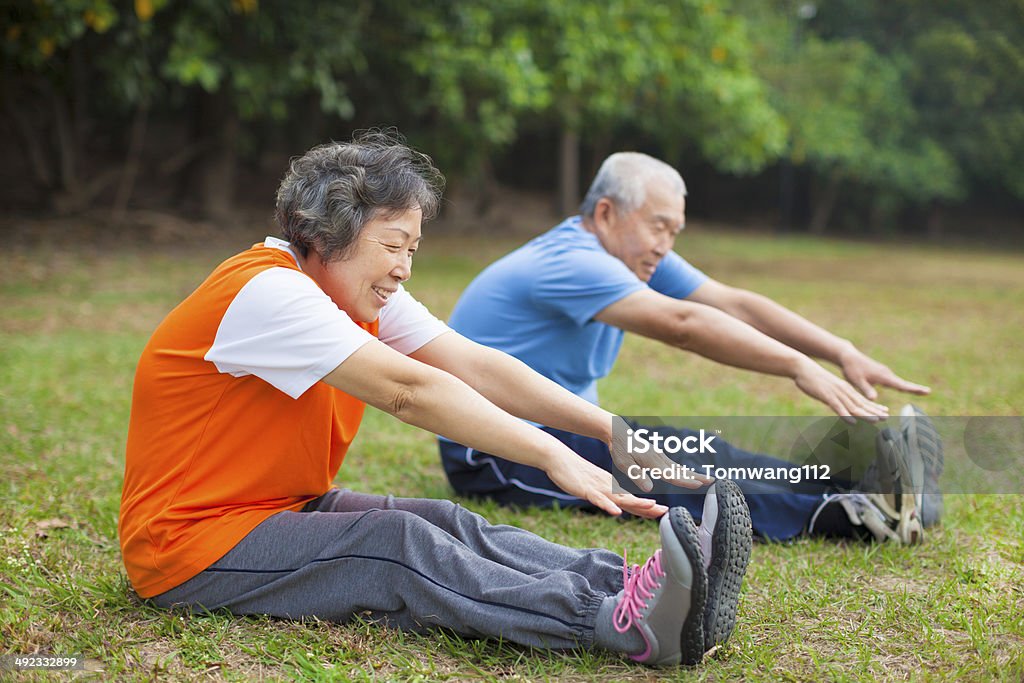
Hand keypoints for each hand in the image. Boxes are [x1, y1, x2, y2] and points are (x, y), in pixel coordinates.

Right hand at [544, 449, 669, 517]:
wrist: (560, 459)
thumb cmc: (576, 474)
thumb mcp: (594, 487)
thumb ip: (606, 495)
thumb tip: (616, 505)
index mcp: (611, 488)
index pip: (633, 500)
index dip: (648, 507)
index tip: (663, 512)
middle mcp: (609, 488)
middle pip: (631, 500)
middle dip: (648, 506)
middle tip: (665, 511)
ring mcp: (599, 489)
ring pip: (620, 498)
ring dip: (635, 503)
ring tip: (650, 506)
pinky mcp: (587, 490)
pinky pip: (599, 500)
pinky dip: (608, 506)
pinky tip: (616, 512)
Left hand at [607, 416, 713, 492]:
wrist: (618, 432)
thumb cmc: (619, 449)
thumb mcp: (624, 464)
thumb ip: (637, 476)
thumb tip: (650, 488)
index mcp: (652, 462)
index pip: (672, 475)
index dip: (685, 481)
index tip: (699, 485)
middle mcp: (659, 459)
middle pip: (681, 471)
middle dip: (697, 477)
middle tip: (713, 481)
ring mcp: (660, 456)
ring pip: (680, 468)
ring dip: (694, 474)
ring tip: (708, 479)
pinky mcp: (658, 455)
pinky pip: (674, 465)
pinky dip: (684, 471)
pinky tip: (689, 474)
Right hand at [793, 358, 889, 422]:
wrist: (804, 368)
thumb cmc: (815, 379)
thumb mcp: (830, 388)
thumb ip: (839, 396)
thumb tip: (844, 404)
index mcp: (846, 389)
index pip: (863, 400)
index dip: (874, 407)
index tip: (885, 412)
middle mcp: (844, 391)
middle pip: (861, 403)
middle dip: (874, 411)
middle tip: (886, 418)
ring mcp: (836, 393)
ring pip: (852, 406)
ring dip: (864, 414)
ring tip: (875, 421)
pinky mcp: (826, 395)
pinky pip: (837, 406)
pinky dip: (845, 415)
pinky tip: (851, 422)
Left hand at [838, 346, 930, 399]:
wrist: (848, 357)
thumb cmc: (852, 369)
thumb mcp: (857, 381)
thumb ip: (866, 390)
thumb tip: (874, 399)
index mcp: (883, 376)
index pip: (901, 385)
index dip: (914, 389)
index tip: (926, 390)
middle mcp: (887, 374)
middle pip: (903, 383)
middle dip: (915, 388)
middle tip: (929, 392)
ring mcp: (884, 373)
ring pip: (898, 382)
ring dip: (909, 387)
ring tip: (921, 391)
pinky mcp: (881, 373)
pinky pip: (892, 381)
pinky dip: (900, 385)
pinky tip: (902, 389)